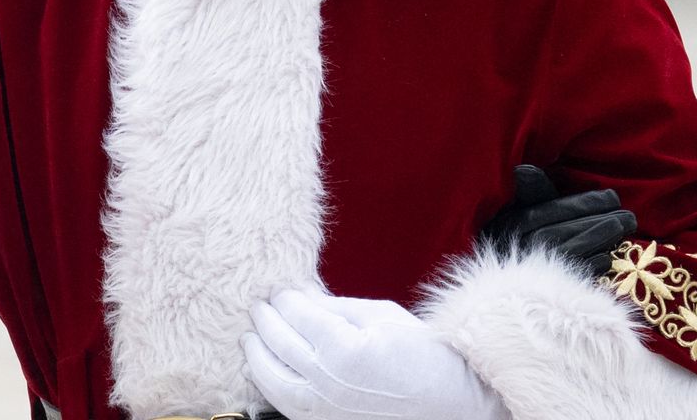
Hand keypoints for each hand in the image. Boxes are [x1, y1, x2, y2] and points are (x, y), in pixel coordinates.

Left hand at [243, 289, 509, 419]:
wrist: (446, 401)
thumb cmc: (421, 353)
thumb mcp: (382, 316)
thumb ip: (336, 306)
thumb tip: (301, 294)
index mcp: (343, 348)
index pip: (298, 316)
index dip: (285, 299)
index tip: (278, 289)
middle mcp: (327, 381)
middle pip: (280, 344)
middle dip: (266, 322)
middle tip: (257, 306)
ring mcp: (324, 408)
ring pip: (273, 380)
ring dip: (257, 356)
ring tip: (250, 338)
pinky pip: (285, 405)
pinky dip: (268, 386)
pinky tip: (264, 371)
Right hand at [480, 164, 637, 274]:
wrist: (501, 288)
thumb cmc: (512, 240)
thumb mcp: (516, 212)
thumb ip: (530, 192)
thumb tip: (524, 170)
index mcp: (517, 222)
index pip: (559, 209)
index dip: (589, 202)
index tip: (613, 198)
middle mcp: (525, 244)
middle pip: (572, 229)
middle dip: (603, 220)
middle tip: (629, 216)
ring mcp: (537, 269)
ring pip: (578, 250)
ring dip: (604, 239)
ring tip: (624, 230)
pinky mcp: (550, 290)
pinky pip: (576, 274)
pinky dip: (595, 264)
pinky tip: (608, 257)